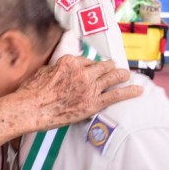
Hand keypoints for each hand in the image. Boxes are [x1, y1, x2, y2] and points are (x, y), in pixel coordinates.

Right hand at [18, 57, 139, 130]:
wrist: (31, 108)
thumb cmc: (31, 92)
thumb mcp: (44, 71)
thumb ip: (58, 69)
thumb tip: (62, 69)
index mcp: (69, 62)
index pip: (86, 61)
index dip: (91, 65)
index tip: (94, 68)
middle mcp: (82, 72)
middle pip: (102, 66)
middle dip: (110, 67)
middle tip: (115, 68)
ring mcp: (89, 87)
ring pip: (112, 77)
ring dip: (121, 75)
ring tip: (127, 75)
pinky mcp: (93, 103)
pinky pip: (115, 95)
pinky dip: (129, 92)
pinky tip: (138, 90)